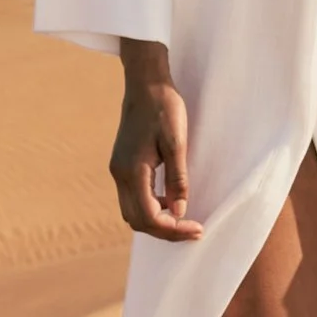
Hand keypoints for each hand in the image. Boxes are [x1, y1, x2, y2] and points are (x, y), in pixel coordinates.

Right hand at [111, 42, 202, 239]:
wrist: (145, 84)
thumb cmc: (164, 108)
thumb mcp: (177, 143)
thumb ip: (177, 179)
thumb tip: (180, 211)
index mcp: (132, 170)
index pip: (149, 216)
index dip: (173, 229)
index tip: (197, 229)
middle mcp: (119, 174)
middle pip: (137, 220)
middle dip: (164, 231)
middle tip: (193, 231)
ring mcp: (118, 170)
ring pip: (132, 212)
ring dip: (156, 222)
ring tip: (184, 221)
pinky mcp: (122, 165)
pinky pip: (133, 198)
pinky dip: (150, 209)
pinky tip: (170, 203)